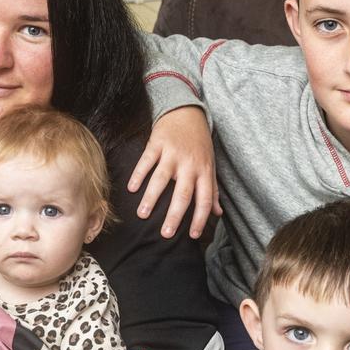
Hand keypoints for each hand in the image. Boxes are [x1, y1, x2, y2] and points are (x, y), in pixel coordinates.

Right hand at [128, 106, 220, 239]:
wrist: (187, 112)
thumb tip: (218, 213)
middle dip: (174, 216)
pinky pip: (146, 161)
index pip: (204, 200)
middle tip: (165, 234)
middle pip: (182, 194)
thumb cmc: (199, 143)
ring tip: (142, 215)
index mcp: (204, 172)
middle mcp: (189, 164)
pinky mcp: (157, 143)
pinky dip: (138, 175)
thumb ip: (212, 190)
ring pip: (161, 179)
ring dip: (151, 198)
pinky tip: (132, 188)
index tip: (191, 236)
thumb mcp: (210, 165)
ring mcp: (173, 153)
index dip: (199, 219)